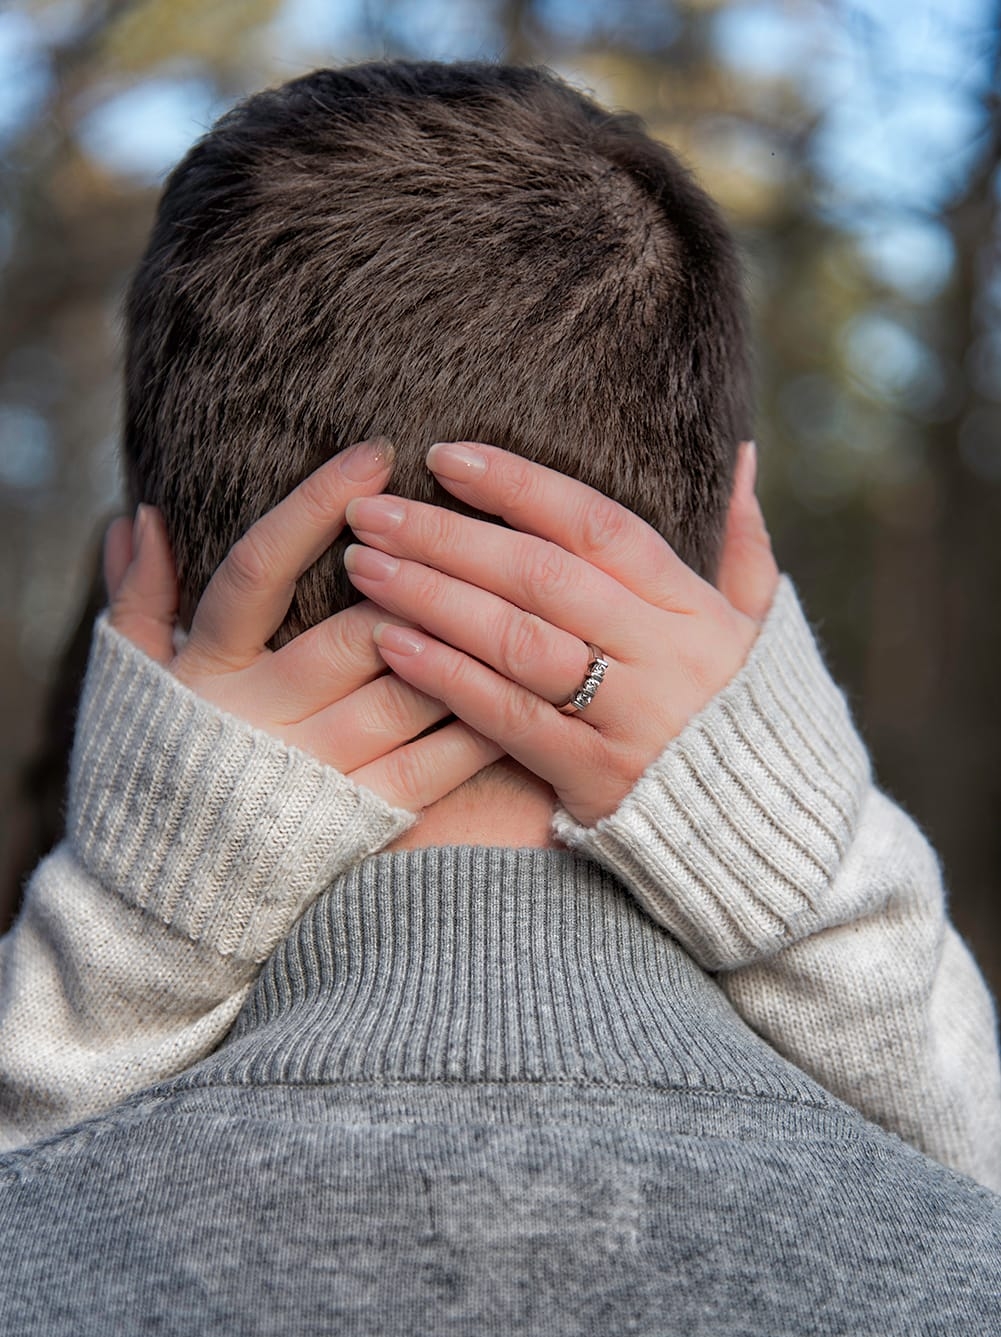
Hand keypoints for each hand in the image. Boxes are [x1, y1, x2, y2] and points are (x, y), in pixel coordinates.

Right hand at [102, 440, 504, 810]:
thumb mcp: (130, 683)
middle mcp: (267, 717)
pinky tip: (519, 683)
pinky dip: (479, 721)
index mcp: (210, 671)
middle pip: (359, 630)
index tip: (376, 455)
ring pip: (410, 689)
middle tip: (479, 524)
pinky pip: (435, 762)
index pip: (262, 570)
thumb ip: (137, 600)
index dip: (317, 506)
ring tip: (521, 588)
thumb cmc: (154, 772)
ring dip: (467, 639)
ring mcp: (320, 770)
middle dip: (423, 575)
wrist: (170, 896)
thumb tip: (140, 515)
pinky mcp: (363, 817)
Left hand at [342, 440, 778, 826]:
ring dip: (433, 597)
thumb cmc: (751, 715)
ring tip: (364, 564)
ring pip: (519, 642)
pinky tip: (390, 643)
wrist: (769, 832)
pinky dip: (447, 678)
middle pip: (542, 577)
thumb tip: (736, 452)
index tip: (446, 456)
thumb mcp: (761, 625)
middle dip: (450, 535)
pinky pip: (508, 720)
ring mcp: (628, 718)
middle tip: (372, 509)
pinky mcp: (594, 777)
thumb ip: (742, 540)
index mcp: (694, 607)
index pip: (598, 526)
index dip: (520, 485)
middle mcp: (662, 654)